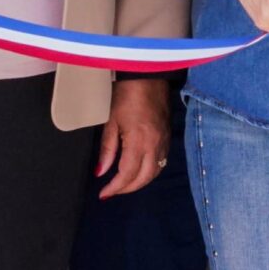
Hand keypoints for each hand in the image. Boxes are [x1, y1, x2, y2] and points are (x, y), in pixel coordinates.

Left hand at [96, 79, 172, 197]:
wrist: (148, 75)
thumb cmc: (126, 95)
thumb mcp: (111, 122)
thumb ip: (107, 149)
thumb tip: (100, 172)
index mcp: (139, 141)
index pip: (127, 174)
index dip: (115, 187)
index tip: (103, 193)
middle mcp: (155, 144)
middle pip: (144, 178)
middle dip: (127, 188)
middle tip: (112, 191)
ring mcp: (164, 141)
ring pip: (155, 171)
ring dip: (140, 181)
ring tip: (124, 184)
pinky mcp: (168, 136)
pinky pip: (162, 161)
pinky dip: (150, 171)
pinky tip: (139, 170)